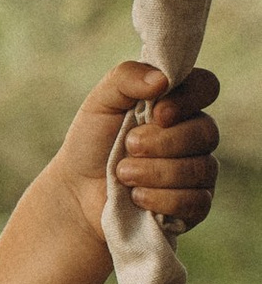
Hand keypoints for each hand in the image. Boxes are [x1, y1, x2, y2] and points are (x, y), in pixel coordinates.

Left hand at [52, 63, 219, 244]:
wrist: (76, 191)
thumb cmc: (91, 143)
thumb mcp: (100, 103)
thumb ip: (126, 78)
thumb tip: (163, 79)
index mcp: (177, 103)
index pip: (207, 87)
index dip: (188, 99)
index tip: (158, 113)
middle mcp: (194, 135)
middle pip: (207, 132)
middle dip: (162, 142)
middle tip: (128, 146)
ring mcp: (198, 171)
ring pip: (201, 168)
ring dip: (154, 172)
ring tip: (122, 174)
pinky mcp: (194, 205)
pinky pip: (197, 202)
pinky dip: (161, 199)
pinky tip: (137, 197)